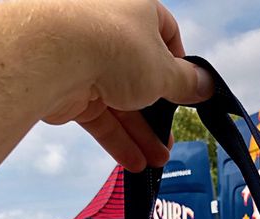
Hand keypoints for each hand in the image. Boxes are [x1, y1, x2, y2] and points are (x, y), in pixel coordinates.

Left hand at [43, 0, 213, 171]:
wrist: (51, 55)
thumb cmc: (113, 46)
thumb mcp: (164, 70)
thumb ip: (187, 83)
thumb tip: (207, 86)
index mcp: (135, 8)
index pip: (165, 33)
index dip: (180, 65)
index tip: (188, 92)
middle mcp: (109, 28)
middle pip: (141, 75)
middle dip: (158, 113)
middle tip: (171, 139)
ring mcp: (86, 58)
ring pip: (120, 100)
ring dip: (140, 133)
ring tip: (157, 160)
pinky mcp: (68, 86)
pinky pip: (99, 116)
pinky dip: (116, 139)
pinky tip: (135, 162)